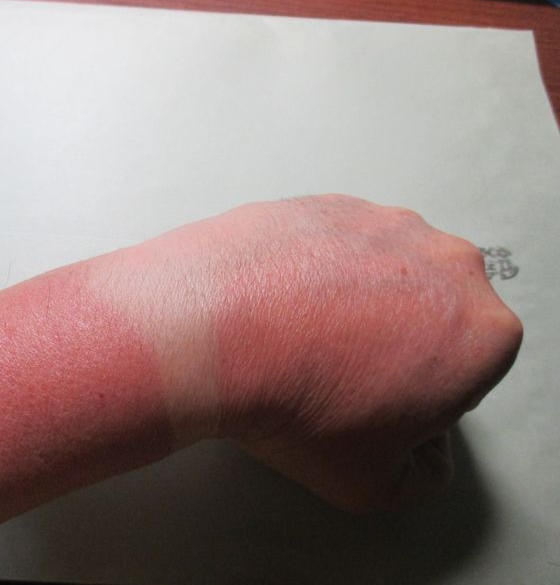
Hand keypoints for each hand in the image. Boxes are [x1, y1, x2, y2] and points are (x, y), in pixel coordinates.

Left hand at [101, 194, 522, 511]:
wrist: (208, 332)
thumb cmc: (287, 395)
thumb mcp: (374, 485)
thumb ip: (422, 473)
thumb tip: (417, 451)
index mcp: (481, 333)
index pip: (467, 377)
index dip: (420, 402)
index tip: (377, 409)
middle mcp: (446, 264)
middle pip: (429, 319)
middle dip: (395, 346)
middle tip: (336, 376)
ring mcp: (385, 225)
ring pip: (383, 279)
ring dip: (355, 305)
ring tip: (300, 341)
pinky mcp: (332, 204)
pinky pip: (336, 248)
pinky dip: (315, 273)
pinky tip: (279, 306)